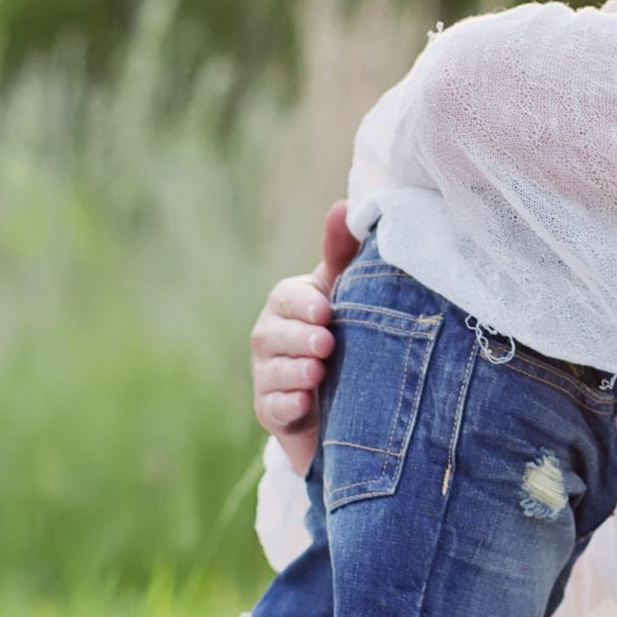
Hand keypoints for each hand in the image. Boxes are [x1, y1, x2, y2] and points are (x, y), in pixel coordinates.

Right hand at [253, 201, 360, 473]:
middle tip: (326, 343)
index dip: (303, 304)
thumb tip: (344, 205)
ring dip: (295, 372)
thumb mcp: (347, 291)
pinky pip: (272, 407)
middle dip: (299, 338)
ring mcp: (268, 375)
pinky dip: (288, 404)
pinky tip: (304, 403)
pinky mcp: (272, 410)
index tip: (326, 310)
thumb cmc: (348, 329)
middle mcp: (271, 337)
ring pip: (272, 372)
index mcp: (288, 304)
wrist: (346, 395)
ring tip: (319, 373)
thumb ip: (343, 252)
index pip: (286, 297)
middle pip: (272, 335)